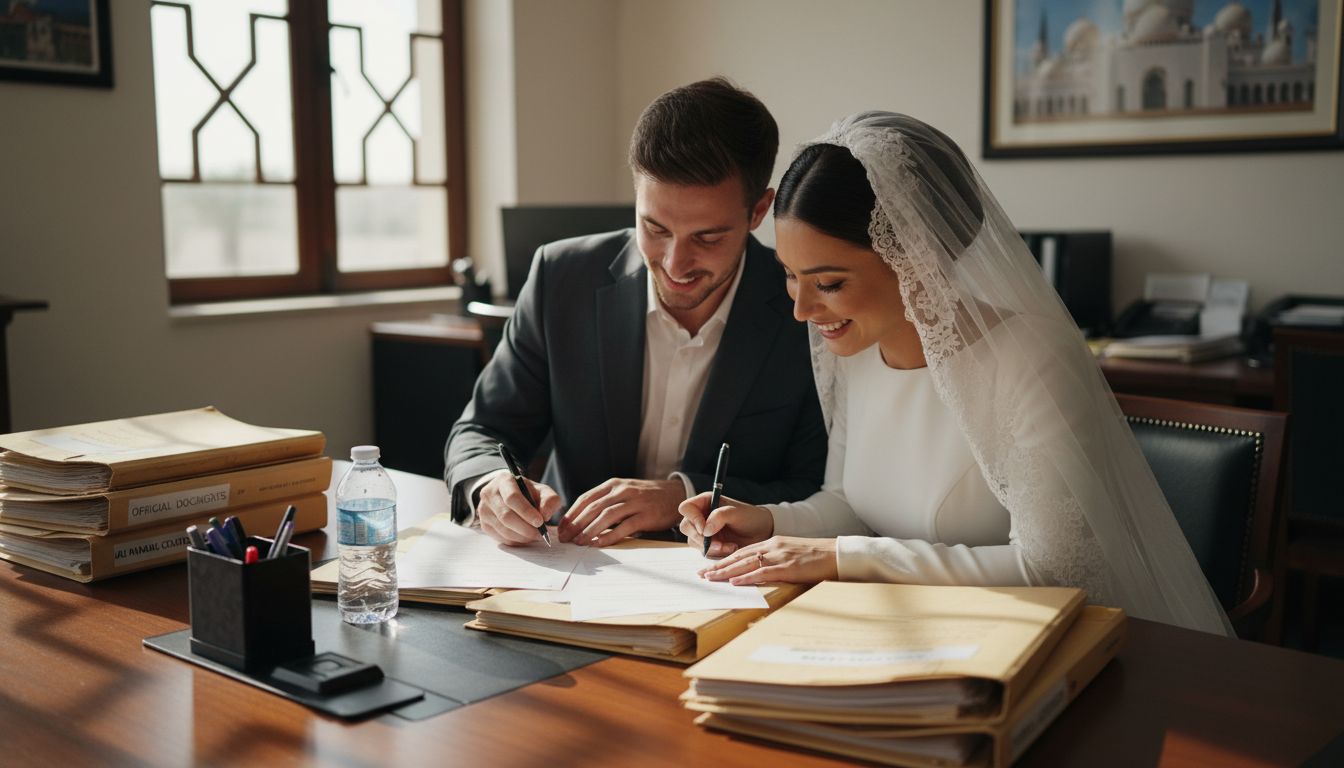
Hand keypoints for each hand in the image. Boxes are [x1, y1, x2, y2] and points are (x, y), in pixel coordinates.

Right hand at [475, 469, 562, 545]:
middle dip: (526, 529)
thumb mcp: (542, 491)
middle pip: (506, 516)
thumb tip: (545, 515)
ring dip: (522, 537)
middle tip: (541, 534)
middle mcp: (489, 494)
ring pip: (503, 529)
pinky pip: (501, 538)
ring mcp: (483, 510)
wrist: (510, 495)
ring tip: (535, 536)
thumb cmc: (528, 493)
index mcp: (504, 481)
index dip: (526, 511)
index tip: (540, 522)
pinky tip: (525, 537)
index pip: (512, 498)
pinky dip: (516, 541)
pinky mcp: (484, 524)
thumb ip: (550, 500)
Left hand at [558, 478, 685, 545]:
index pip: (586, 498)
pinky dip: (610, 535)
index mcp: (613, 484)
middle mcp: (623, 490)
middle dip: (576, 524)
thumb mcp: (624, 491)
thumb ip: (606, 501)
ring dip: (590, 530)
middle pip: (593, 507)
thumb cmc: (645, 497)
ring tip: (579, 542)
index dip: (572, 514)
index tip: (562, 528)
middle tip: (565, 538)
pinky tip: (599, 543)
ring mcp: (635, 502)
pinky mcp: (646, 515)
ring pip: (606, 516)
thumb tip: (580, 521)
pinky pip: (624, 526)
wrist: (675, 494)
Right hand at [678, 492, 772, 556]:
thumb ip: (720, 516)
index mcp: (705, 502)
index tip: (705, 528)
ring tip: (729, 546)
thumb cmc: (750, 517)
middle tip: (718, 543)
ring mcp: (703, 531)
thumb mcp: (737, 513)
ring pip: (693, 541)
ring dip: (711, 547)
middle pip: (686, 527)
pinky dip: (716, 552)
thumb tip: (705, 530)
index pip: (686, 508)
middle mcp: (701, 515)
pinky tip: (730, 548)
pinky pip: (704, 551)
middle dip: (701, 538)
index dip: (692, 518)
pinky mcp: (708, 544)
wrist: (761, 532)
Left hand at [698, 536, 837, 585]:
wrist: (836, 554)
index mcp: (772, 543)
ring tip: (710, 578)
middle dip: (718, 566)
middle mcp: (772, 547)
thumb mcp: (790, 552)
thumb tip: (758, 571)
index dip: (724, 559)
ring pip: (746, 564)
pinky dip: (747, 578)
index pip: (742, 551)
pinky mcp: (787, 567)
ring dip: (726, 572)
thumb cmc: (815, 556)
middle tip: (702, 574)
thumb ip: (774, 559)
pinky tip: (735, 582)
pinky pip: (763, 572)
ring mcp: (779, 556)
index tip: (710, 567)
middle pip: (739, 556)